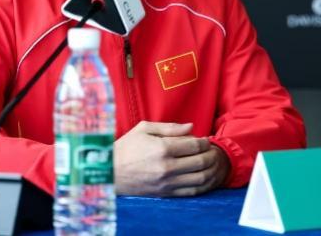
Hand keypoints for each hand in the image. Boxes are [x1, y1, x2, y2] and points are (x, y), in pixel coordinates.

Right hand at [114, 121, 230, 196]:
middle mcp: (166, 167)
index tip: (205, 139)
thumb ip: (170, 127)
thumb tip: (191, 127)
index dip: (205, 141)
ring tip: (209, 162)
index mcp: (162, 148)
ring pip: (200, 178)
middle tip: (211, 150)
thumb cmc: (126, 148)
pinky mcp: (165, 194)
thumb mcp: (144, 129)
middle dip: (210, 154)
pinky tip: (201, 176)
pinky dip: (202, 184)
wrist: (109, 173)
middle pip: (201, 161)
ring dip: (210, 169)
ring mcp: (167, 183)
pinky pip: (191, 191)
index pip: (195, 144)